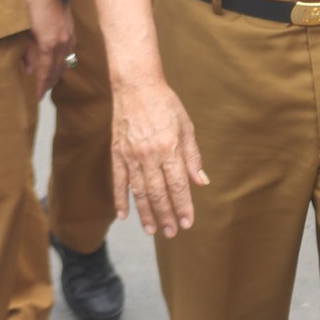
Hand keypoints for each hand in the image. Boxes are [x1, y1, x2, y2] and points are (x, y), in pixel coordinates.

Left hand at [22, 0, 75, 97]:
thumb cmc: (31, 4)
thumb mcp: (23, 29)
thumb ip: (26, 52)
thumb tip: (28, 70)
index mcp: (49, 45)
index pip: (45, 73)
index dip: (40, 88)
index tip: (35, 99)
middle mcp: (62, 44)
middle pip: (57, 71)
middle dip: (48, 84)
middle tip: (38, 94)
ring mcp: (69, 37)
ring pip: (65, 63)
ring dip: (56, 75)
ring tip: (47, 83)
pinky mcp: (71, 31)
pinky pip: (70, 53)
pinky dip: (64, 63)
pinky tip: (58, 66)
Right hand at [109, 77, 207, 238]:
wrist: (136, 86)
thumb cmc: (165, 104)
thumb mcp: (186, 126)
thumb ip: (192, 155)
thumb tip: (201, 181)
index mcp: (169, 148)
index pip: (178, 185)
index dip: (183, 206)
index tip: (187, 222)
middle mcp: (149, 155)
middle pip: (158, 193)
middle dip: (166, 215)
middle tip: (171, 233)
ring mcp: (131, 156)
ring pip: (139, 192)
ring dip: (146, 213)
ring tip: (152, 230)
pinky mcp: (118, 153)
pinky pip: (119, 181)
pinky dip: (121, 199)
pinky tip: (124, 215)